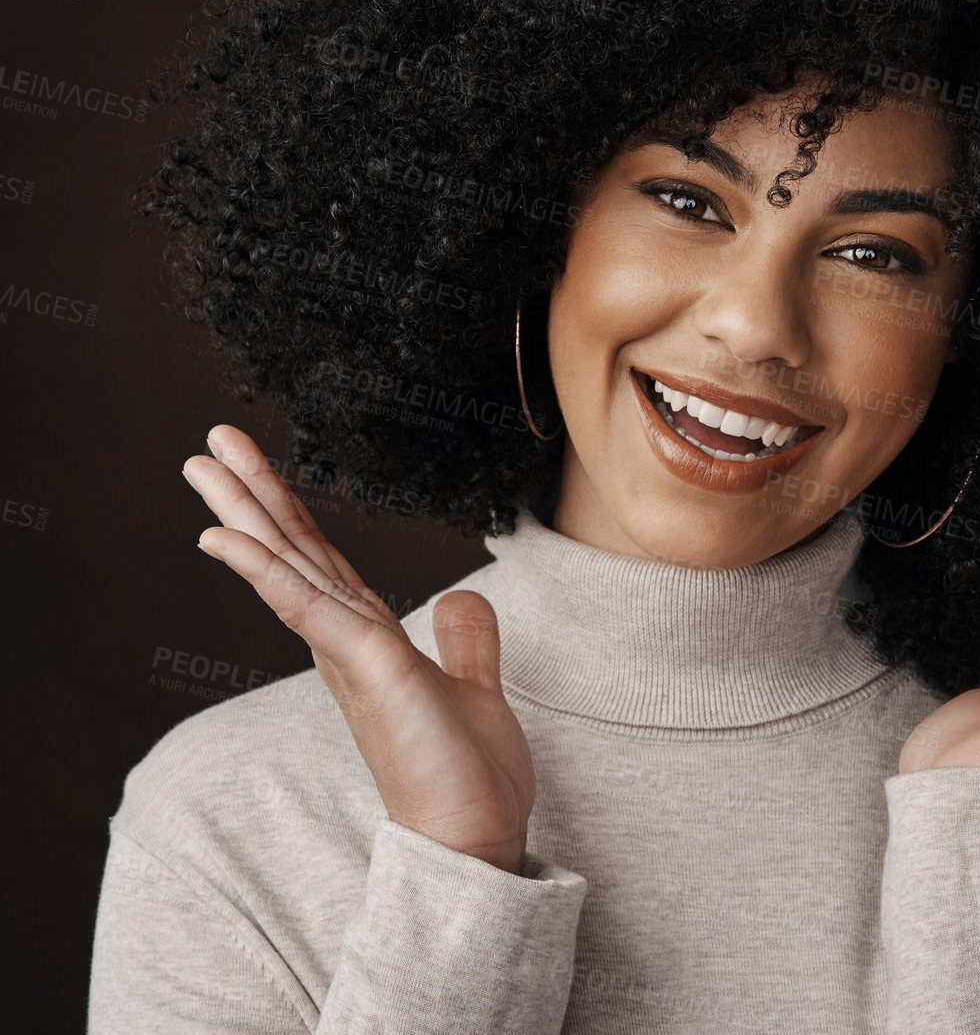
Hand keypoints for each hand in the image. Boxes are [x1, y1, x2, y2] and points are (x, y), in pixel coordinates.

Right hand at [182, 424, 535, 874]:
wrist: (473, 839)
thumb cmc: (465, 776)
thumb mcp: (472, 687)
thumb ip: (464, 640)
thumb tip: (456, 599)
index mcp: (365, 637)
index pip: (320, 558)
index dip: (288, 511)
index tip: (256, 468)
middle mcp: (344, 639)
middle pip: (292, 549)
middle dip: (252, 493)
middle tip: (212, 442)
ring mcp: (347, 651)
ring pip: (288, 564)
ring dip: (245, 511)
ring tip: (203, 464)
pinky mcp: (364, 666)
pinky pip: (305, 606)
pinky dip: (264, 569)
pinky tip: (225, 537)